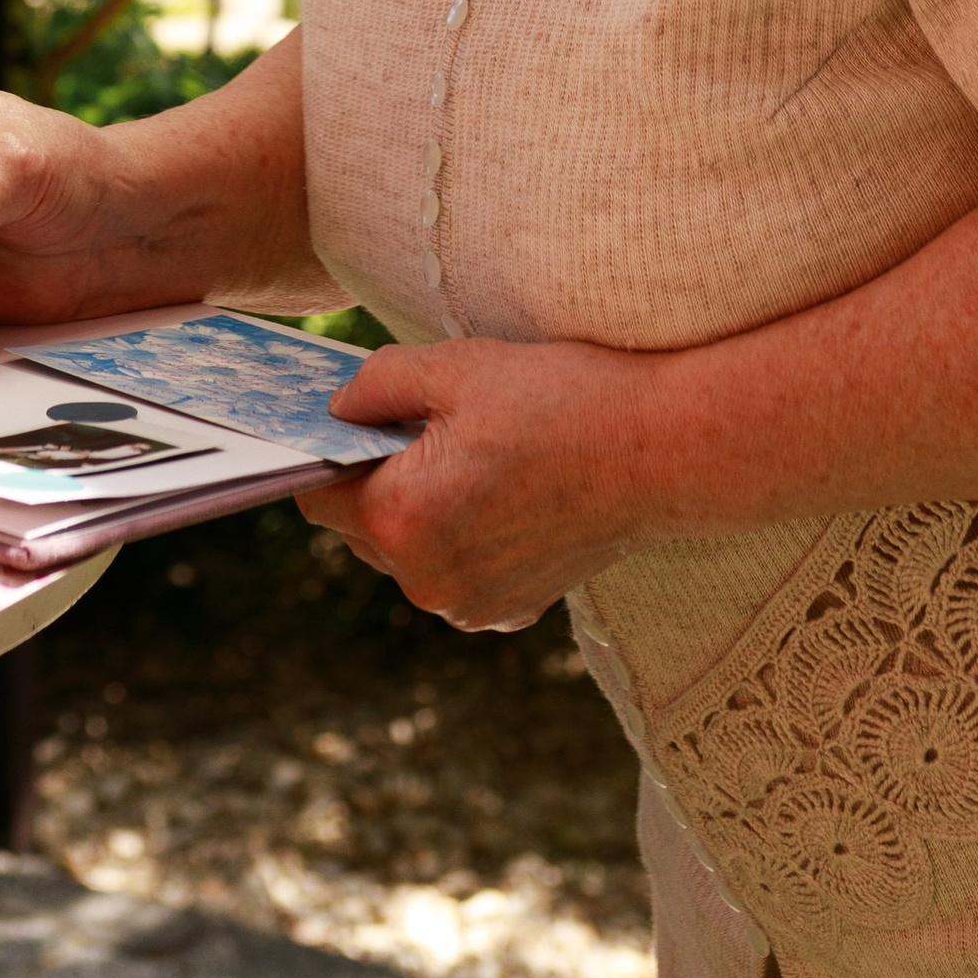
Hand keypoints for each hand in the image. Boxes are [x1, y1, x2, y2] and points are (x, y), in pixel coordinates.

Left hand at [294, 334, 663, 630]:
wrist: (658, 450)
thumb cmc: (558, 400)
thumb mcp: (452, 365)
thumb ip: (372, 386)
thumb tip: (336, 412)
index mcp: (401, 518)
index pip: (318, 493)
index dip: (334, 450)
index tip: (366, 419)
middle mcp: (425, 580)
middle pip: (360, 525)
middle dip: (381, 478)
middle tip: (435, 426)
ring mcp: (468, 606)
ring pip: (407, 551)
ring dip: (422, 508)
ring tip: (482, 457)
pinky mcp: (506, 612)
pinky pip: (453, 571)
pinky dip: (463, 536)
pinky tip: (510, 492)